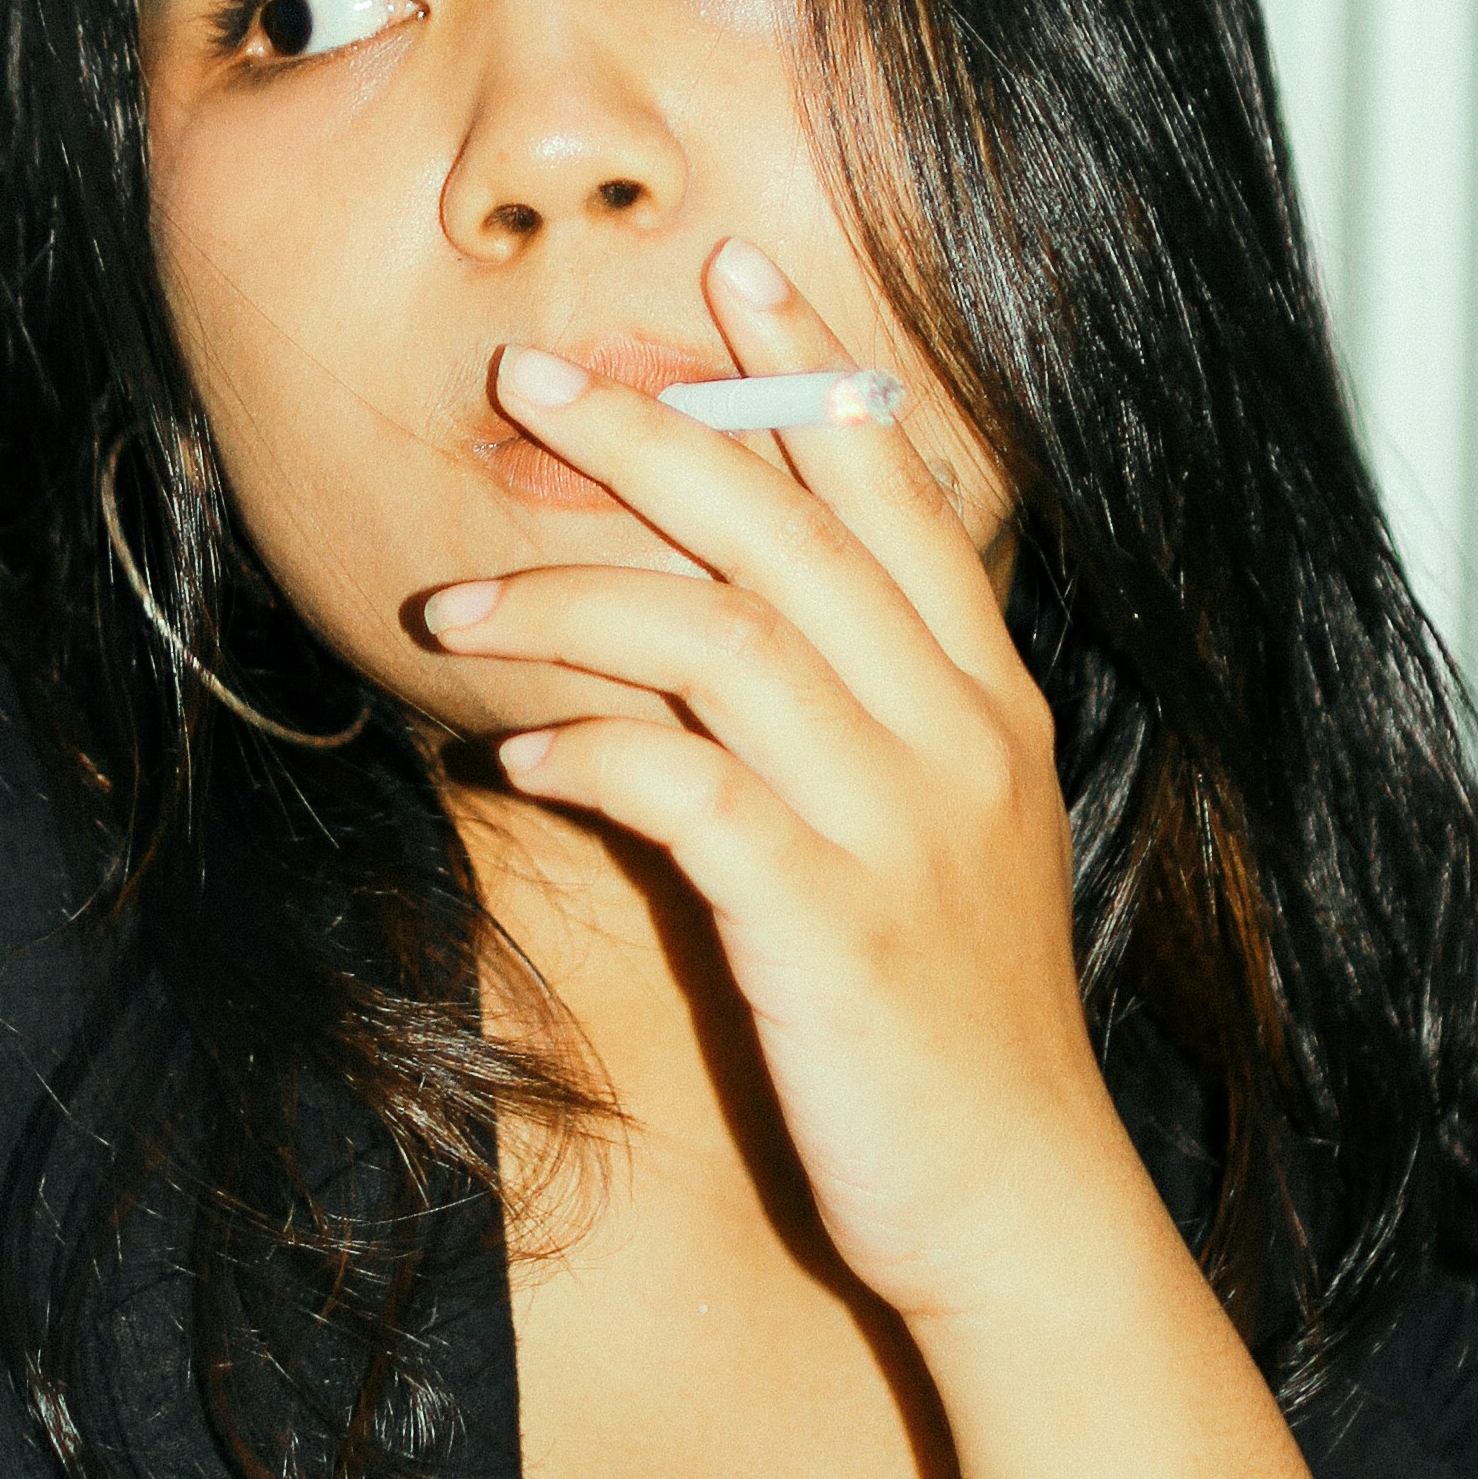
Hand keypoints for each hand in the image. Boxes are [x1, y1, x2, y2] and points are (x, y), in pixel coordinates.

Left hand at [422, 236, 1134, 1343]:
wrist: (1023, 1209)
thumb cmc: (956, 1027)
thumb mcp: (945, 839)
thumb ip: (869, 722)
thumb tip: (730, 628)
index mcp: (989, 699)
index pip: (898, 492)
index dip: (810, 373)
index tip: (731, 269)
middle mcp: (957, 737)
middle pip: (789, 535)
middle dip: (652, 435)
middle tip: (531, 376)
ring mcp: (898, 827)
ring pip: (722, 643)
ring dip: (572, 602)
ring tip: (454, 597)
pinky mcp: (829, 926)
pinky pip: (690, 794)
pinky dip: (595, 756)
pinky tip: (515, 758)